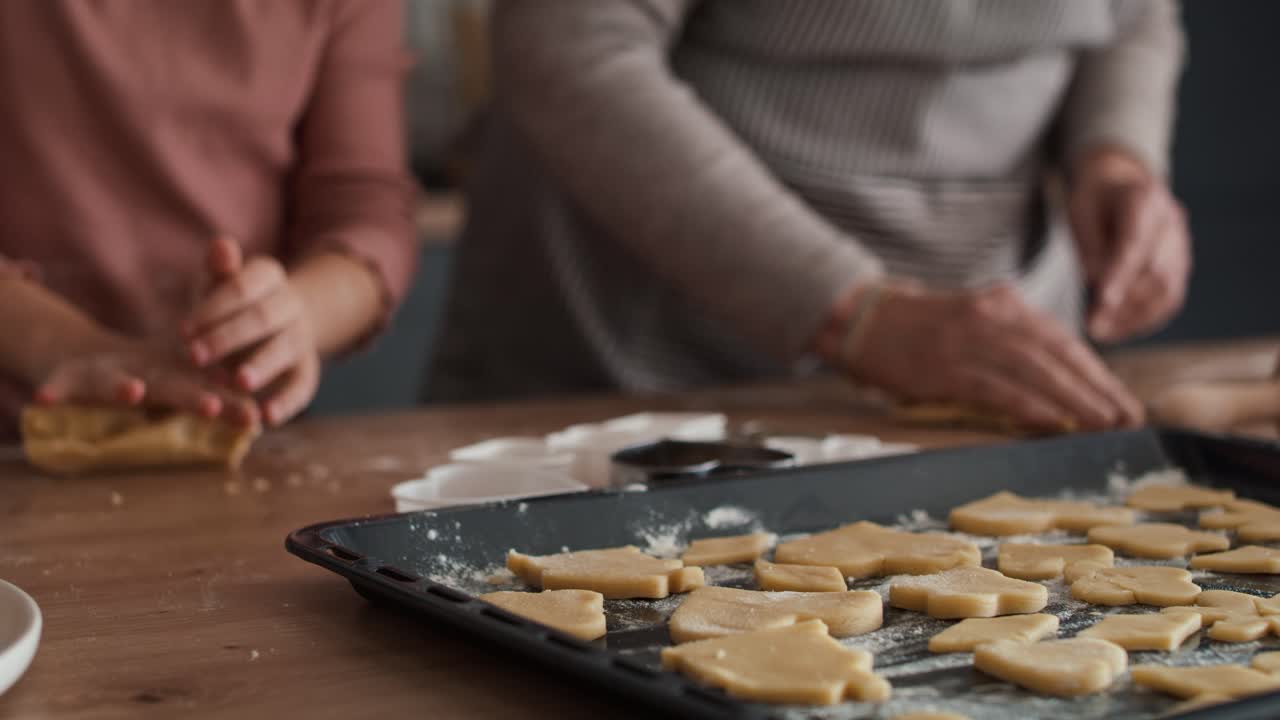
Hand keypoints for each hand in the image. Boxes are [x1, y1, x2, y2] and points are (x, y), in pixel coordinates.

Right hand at [35, 341, 257, 423]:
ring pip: (113, 381)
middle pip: (170, 385)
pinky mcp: (68, 376)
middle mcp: (144, 373)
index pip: (207, 390)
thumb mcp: (177, 379)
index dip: (230, 403)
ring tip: (131, 392)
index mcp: (173, 377)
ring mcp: (106, 373)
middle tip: (213, 406)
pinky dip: (53, 389)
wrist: (85, 353)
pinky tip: (44, 398)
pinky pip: (59, 384)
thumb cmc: (146, 374)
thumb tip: (257, 419)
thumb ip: (212, 395)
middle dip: (191, 397)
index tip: (254, 418)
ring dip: (121, 387)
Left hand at [183, 237, 319, 425]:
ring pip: (285, 348)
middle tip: (194, 356)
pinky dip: (288, 402)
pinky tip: (267, 417)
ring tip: (237, 383)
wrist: (270, 325)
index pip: (242, 288)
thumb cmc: (228, 304)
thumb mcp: (218, 284)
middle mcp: (290, 304)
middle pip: (263, 318)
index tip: (182, 330)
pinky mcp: (307, 370)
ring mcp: (301, 337)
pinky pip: (303, 386)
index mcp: (268, 275)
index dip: (213, 309)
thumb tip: (221, 245)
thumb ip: (218, 269)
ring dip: (261, 365)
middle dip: (228, 337)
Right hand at [836, 283, 1144, 430]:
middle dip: (1099, 388)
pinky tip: (1058, 422)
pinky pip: (1000, 388)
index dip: (1097, 372)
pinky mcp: (947, 367)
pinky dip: (1033, 406)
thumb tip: (1055, 378)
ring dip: (1077, 400)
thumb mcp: (970, 317)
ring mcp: (970, 340)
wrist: (859, 319)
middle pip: (1059, 355)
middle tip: (1129, 418)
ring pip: (1038, 370)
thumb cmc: (914, 327)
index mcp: (1004, 305)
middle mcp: (994, 316)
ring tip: (1106, 424)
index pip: (1063, 340)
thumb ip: (1010, 338)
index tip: (1123, 399)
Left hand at [1069, 147, 1190, 342]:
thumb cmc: (1095, 199)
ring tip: (1102, 333)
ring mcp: (1181, 244)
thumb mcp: (1080, 212)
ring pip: (1167, 289)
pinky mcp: (1181, 263)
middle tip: (1092, 328)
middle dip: (1123, 304)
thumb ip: (1090, 247)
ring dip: (1134, 318)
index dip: (1120, 274)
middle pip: (1155, 270)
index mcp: (1144, 199)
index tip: (1102, 300)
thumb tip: (1099, 287)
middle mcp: (1171, 222)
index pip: (1135, 242)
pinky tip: (1120, 330)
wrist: (1122, 185)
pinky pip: (1170, 297)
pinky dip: (1146, 318)